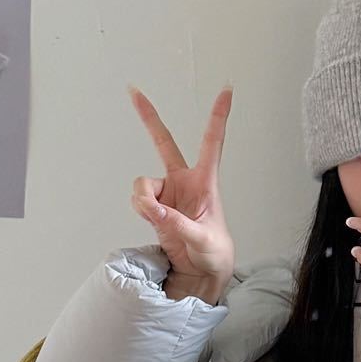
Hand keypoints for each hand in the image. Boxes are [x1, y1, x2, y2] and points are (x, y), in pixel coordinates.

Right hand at [128, 85, 236, 297]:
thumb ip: (177, 224)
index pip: (212, 144)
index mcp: (206, 182)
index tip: (226, 89)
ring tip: (158, 219)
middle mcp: (184, 181)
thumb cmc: (214, 252)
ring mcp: (167, 193)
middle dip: (148, 118)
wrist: (201, 272)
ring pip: (142, 184)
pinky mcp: (154, 206)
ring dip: (144, 201)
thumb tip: (153, 209)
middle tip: (133, 92)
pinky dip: (141, 209)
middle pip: (163, 142)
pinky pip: (138, 200)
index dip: (218, 117)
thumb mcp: (203, 240)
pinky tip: (154, 221)